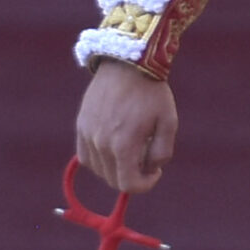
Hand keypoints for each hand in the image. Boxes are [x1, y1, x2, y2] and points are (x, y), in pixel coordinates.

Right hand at [76, 60, 178, 193]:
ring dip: (116, 168)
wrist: (127, 64)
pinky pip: (85, 156)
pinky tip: (114, 146)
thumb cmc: (152, 93)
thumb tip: (149, 169)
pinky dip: (100, 159)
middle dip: (132, 176)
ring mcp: (88, 134)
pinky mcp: (81, 125)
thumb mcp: (168, 123)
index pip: (128, 185)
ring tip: (131, 149)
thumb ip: (162, 153)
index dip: (144, 185)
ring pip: (99, 170)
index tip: (155, 172)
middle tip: (146, 158)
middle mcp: (101, 143)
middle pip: (113, 180)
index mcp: (123, 145)